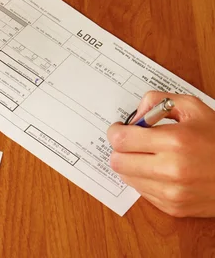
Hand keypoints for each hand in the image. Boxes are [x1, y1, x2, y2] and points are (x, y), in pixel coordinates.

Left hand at [107, 91, 214, 216]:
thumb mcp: (194, 108)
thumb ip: (159, 101)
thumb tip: (135, 113)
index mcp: (175, 141)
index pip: (121, 140)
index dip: (116, 131)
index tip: (120, 128)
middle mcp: (172, 169)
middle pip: (117, 161)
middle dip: (120, 149)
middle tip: (131, 143)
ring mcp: (172, 192)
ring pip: (126, 178)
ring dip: (131, 165)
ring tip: (148, 156)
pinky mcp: (174, 208)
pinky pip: (142, 192)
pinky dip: (144, 180)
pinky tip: (160, 171)